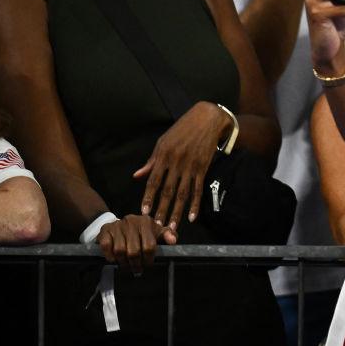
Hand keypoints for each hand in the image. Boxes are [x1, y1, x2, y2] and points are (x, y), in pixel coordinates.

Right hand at [97, 214, 176, 274]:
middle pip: (134, 250)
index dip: (148, 259)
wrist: (120, 224)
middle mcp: (131, 221)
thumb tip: (173, 241)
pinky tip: (114, 260)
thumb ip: (167, 235)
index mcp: (146, 222)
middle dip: (136, 264)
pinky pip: (106, 247)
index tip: (147, 266)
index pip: (149, 245)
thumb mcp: (156, 231)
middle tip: (137, 270)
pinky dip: (110, 256)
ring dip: (123, 262)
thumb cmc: (141, 231)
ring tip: (127, 267)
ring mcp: (117, 225)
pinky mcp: (105, 230)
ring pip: (120, 250)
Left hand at [134, 101, 231, 230]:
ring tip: (173, 227)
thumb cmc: (183, 129)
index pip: (153, 180)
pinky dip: (195, 204)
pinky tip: (192, 217)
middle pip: (168, 191)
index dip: (148, 197)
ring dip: (177, 212)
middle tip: (158, 226)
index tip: (144, 211)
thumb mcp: (163, 141)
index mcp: (164, 155)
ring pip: (183, 193)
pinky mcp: (203, 167)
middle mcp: (176, 162)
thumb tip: (137, 176)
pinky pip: (198, 189)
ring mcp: (191, 166)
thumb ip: (152, 161)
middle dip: (162, 210)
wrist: (207, 118)